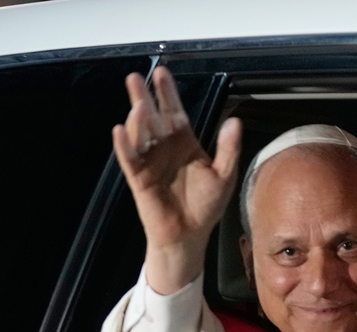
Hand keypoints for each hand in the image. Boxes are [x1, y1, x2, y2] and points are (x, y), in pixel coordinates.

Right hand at [113, 67, 241, 294]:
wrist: (190, 234)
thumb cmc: (206, 206)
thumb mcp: (224, 175)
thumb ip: (229, 149)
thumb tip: (235, 121)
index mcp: (184, 142)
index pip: (175, 111)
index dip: (168, 93)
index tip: (163, 72)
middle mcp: (164, 147)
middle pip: (152, 117)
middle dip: (145, 97)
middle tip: (137, 77)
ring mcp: (150, 161)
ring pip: (139, 134)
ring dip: (137, 118)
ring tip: (138, 104)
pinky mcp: (139, 178)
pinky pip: (130, 158)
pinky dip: (125, 145)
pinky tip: (121, 130)